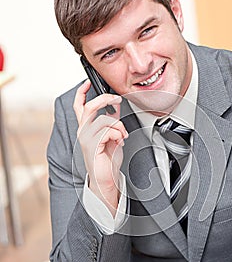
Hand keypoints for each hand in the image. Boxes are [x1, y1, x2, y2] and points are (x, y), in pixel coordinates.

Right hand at [73, 80, 127, 213]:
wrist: (106, 178)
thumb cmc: (107, 160)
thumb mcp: (112, 136)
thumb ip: (111, 122)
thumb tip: (115, 109)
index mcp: (86, 128)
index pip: (79, 106)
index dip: (82, 92)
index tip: (88, 82)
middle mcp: (83, 132)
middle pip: (89, 107)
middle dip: (105, 99)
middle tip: (117, 100)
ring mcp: (86, 139)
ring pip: (104, 120)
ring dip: (118, 126)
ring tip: (122, 136)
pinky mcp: (92, 146)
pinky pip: (107, 131)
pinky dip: (117, 134)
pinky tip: (119, 142)